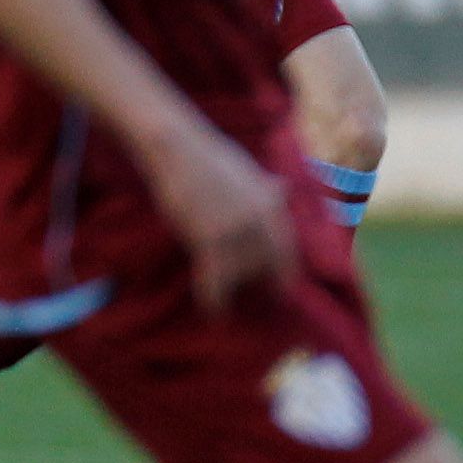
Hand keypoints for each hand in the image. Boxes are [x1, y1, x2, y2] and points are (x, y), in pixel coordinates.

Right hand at [134, 114, 293, 313]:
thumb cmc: (206, 156)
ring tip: (222, 298)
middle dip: (258, 283)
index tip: (278, 289)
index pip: (286, 250)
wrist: (176, 148)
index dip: (282, 273)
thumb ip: (265, 187)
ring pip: (241, 276)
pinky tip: (213, 314)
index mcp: (273, 204)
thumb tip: (283, 187)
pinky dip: (214, 301)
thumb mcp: (246, 169)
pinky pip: (215, 282)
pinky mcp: (210, 240)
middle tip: (249, 295)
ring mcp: (237, 231)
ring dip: (232, 288)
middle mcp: (262, 220)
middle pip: (267, 267)